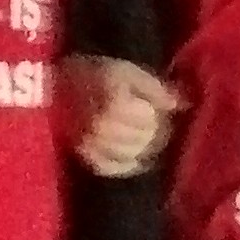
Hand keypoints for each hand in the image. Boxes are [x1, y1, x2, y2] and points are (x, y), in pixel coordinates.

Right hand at [60, 55, 176, 176]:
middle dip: (153, 129)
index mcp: (115, 103)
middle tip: (150, 121)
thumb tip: (181, 105)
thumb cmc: (95, 73)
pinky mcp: (87, 158)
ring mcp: (93, 146)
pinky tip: (133, 154)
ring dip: (143, 145)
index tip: (157, 106)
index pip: (152, 119)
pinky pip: (115, 168)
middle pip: (145, 137)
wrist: (58, 87)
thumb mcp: (128, 71)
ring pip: (133, 154)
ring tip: (141, 134)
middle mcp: (103, 127)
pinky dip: (128, 163)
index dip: (158, 112)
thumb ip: (156, 88)